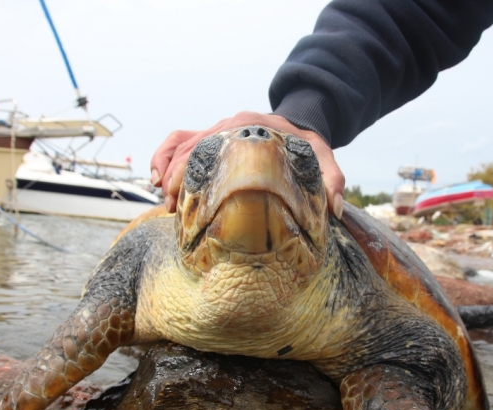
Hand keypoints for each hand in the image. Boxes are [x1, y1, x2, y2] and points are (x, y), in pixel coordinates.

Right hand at [150, 111, 344, 217]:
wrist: (297, 118)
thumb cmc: (305, 142)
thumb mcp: (322, 156)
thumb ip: (332, 179)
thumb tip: (334, 208)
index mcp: (251, 129)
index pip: (216, 148)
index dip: (198, 173)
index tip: (189, 200)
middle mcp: (228, 127)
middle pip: (191, 148)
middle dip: (177, 178)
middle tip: (173, 209)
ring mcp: (216, 130)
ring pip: (180, 144)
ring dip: (166, 170)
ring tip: (165, 201)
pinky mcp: (210, 136)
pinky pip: (178, 140)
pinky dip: (163, 157)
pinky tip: (158, 182)